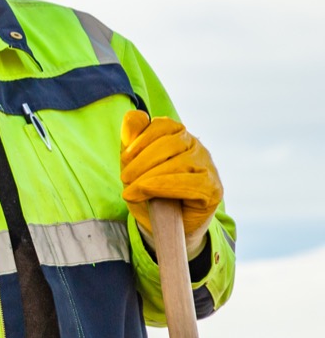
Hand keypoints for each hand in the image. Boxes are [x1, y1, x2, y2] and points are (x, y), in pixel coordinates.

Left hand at [119, 110, 222, 241]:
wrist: (163, 223)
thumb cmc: (148, 189)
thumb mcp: (133, 163)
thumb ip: (132, 139)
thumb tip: (135, 114)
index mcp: (177, 133)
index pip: (161, 125)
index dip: (140, 140)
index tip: (125, 160)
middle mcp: (196, 145)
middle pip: (168, 144)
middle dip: (141, 161)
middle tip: (125, 179)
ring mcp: (207, 166)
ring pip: (178, 163)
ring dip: (149, 177)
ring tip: (131, 191)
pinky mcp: (213, 188)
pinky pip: (189, 183)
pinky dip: (163, 187)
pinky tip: (145, 193)